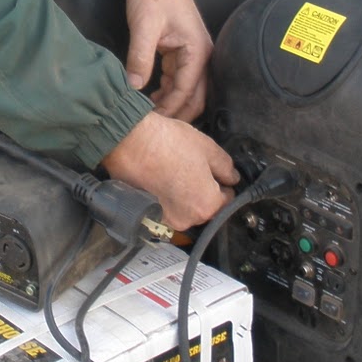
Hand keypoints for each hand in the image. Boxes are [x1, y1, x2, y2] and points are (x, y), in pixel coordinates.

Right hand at [100, 112, 238, 230]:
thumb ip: (226, 167)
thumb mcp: (208, 148)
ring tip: (176, 169)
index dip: (223, 182)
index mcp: (207, 205)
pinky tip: (163, 176)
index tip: (216, 172)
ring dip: (184, 193)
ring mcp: (166, 218)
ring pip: (185, 207)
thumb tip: (231, 177)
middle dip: (203, 189)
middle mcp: (188, 219)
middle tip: (193, 166)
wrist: (130, 141)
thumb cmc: (166, 143)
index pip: (227, 199)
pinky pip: (166, 207)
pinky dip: (167, 196)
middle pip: (205, 206)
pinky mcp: (148, 212)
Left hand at [123, 0, 212, 123]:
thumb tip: (133, 87)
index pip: (186, 92)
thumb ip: (140, 57)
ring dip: (172, 104)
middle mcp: (201, 56)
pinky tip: (151, 98)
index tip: (151, 123)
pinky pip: (180, 80)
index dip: (169, 110)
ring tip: (149, 115)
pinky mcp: (184, 53)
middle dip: (177, 114)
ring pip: (188, 91)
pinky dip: (169, 92)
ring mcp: (194, 55)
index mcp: (197, 51)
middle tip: (152, 126)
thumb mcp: (144, 25)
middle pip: (196, 98)